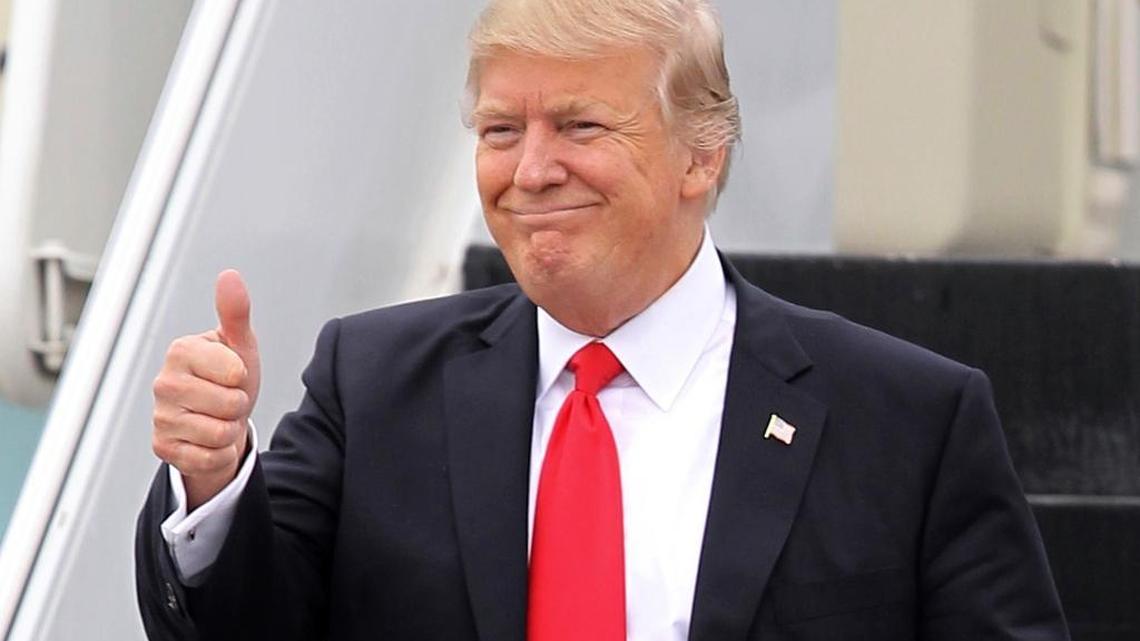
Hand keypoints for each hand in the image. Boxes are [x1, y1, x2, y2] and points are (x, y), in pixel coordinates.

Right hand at [152, 270, 261, 510]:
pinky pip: (209, 457)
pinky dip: (219, 453)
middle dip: (239, 406)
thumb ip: (235, 312)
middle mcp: (163, 382)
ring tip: (219, 419)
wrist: (222, 421)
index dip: (243, 377)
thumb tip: (229, 275)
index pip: (235, 372)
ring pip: (220, 433)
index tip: (233, 374)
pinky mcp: (162, 448)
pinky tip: (209, 440)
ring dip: (230, 431)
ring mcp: (160, 417)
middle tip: (227, 400)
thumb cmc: (230, 378)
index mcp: (181, 351)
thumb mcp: (239, 345)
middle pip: (230, 405)